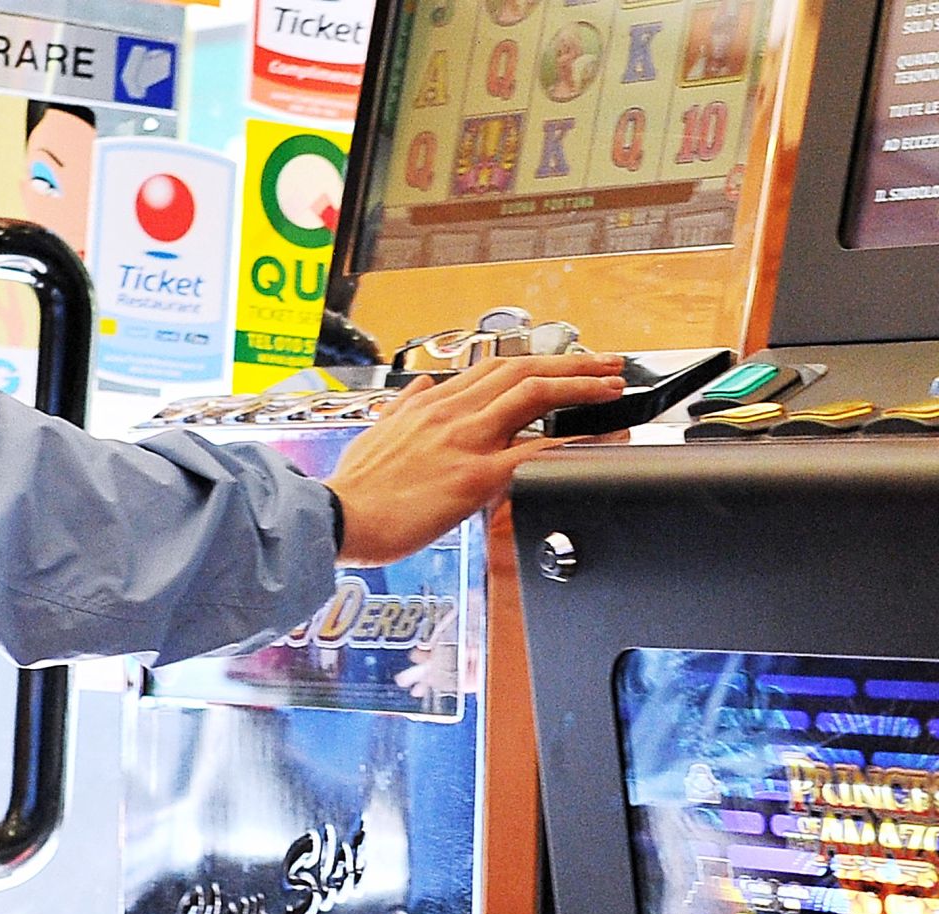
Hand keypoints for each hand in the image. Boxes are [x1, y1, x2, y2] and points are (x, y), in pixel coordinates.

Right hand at [324, 353, 625, 565]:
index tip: (561, 362)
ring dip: (581, 387)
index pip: (493, 367)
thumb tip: (423, 383)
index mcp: (430, 402)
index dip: (534, 361)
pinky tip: (600, 440)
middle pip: (523, 369)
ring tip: (613, 388)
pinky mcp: (476, 476)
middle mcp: (452, 412)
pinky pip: (538, 452)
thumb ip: (405, 406)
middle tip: (606, 363)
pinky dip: (576, 442)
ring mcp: (466, 440)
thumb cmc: (354, 487)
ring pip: (535, 395)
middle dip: (572, 363)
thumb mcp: (376, 431)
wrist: (337, 517)